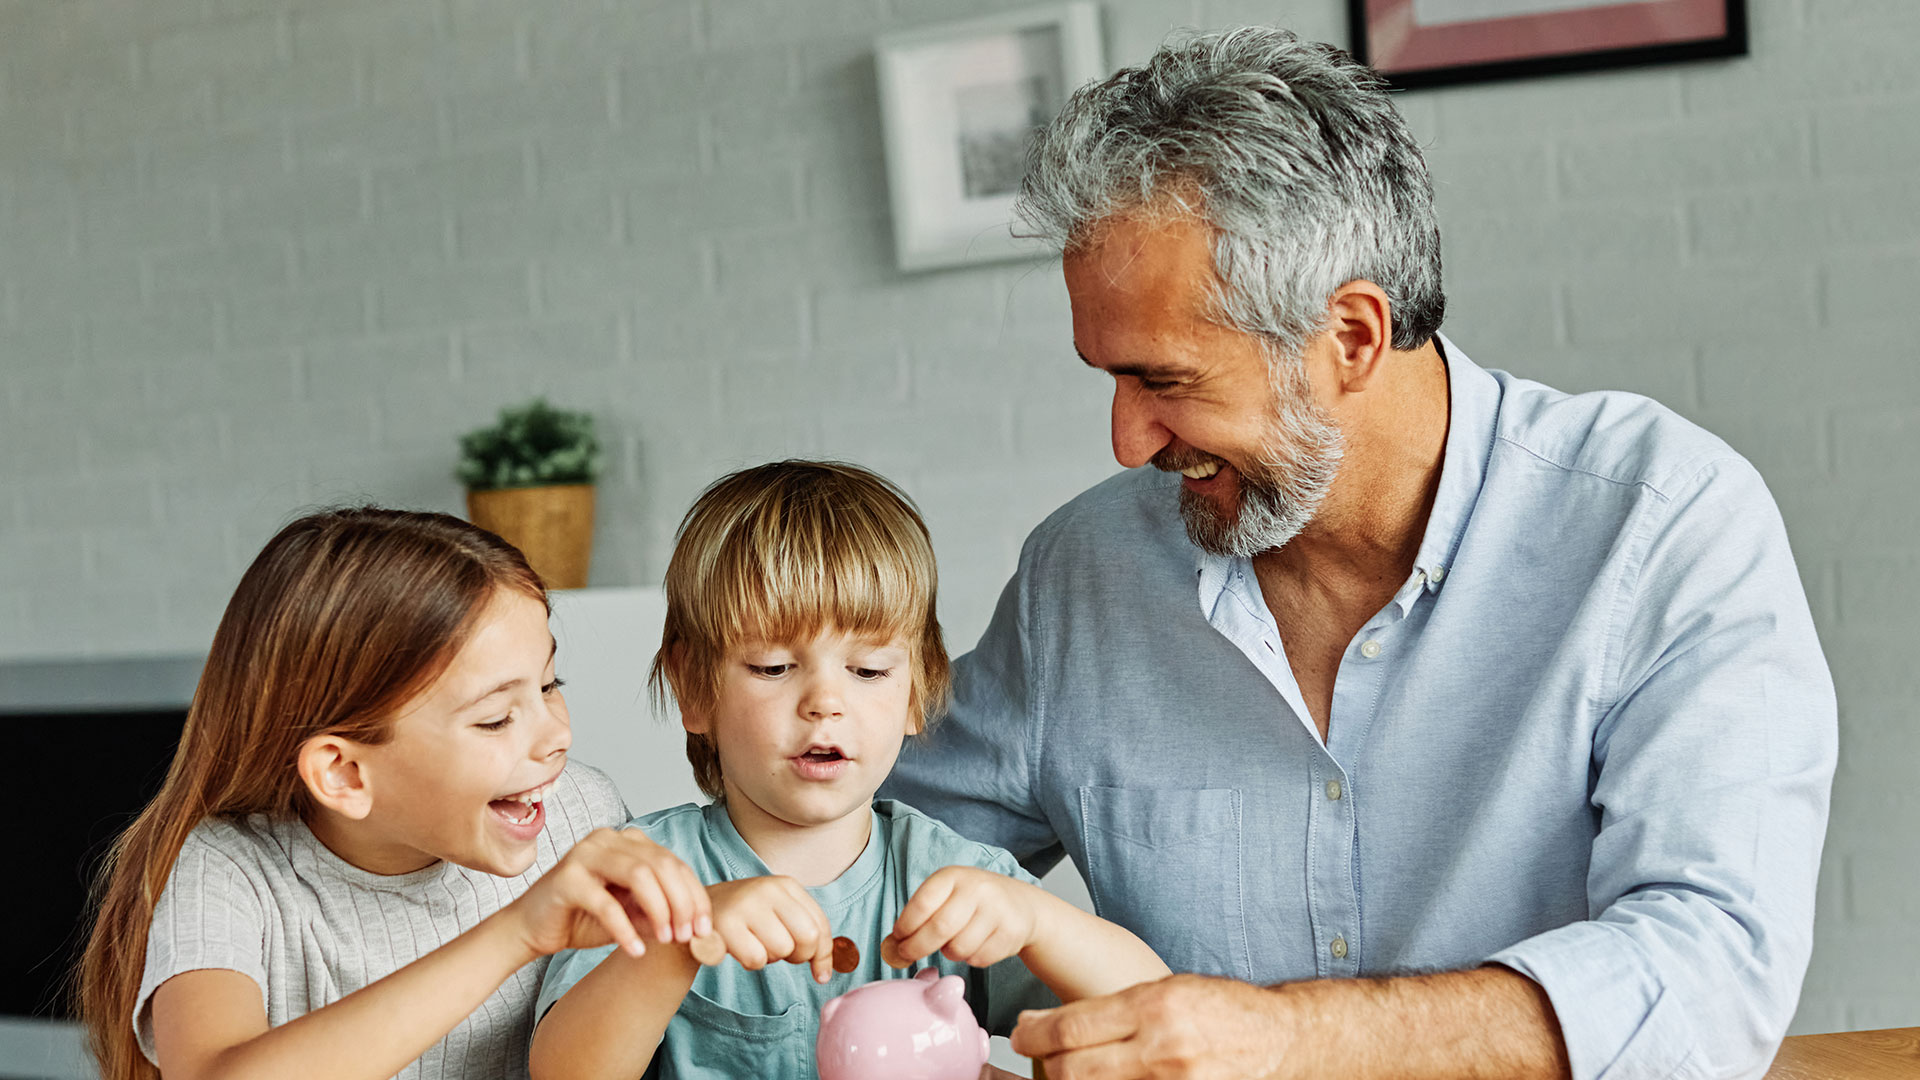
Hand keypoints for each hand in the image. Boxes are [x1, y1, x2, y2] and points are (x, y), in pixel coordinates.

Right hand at [502, 827, 711, 961]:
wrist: (529, 930)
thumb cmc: (582, 919)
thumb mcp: (630, 914)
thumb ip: (659, 911)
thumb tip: (698, 925)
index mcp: (627, 841)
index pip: (673, 863)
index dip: (694, 896)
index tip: (705, 929)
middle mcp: (608, 839)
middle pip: (661, 865)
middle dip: (682, 903)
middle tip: (689, 936)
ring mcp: (585, 854)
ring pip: (639, 875)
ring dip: (660, 911)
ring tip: (666, 940)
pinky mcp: (566, 878)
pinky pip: (606, 903)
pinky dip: (625, 930)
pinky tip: (636, 951)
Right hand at [706, 876, 836, 982]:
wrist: (694, 914)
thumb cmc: (746, 919)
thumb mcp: (779, 916)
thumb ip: (807, 935)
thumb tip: (825, 975)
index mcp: (786, 884)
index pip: (821, 925)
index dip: (824, 954)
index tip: (820, 973)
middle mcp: (768, 888)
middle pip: (807, 937)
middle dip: (800, 956)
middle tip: (783, 954)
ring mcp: (746, 904)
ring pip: (781, 950)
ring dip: (771, 958)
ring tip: (755, 944)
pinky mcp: (726, 924)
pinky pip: (756, 959)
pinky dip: (750, 962)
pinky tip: (739, 948)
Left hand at [887, 866, 1047, 968]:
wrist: (1022, 905)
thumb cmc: (972, 902)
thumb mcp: (946, 896)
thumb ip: (918, 917)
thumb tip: (889, 949)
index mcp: (954, 876)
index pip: (922, 903)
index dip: (905, 926)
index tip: (897, 938)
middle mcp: (977, 889)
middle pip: (938, 929)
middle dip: (916, 948)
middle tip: (907, 955)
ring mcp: (997, 911)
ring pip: (957, 949)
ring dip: (948, 953)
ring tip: (954, 941)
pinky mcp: (1011, 933)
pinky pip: (977, 959)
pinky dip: (970, 959)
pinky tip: (976, 944)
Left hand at [1009, 974, 1292, 1079]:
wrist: (1277, 1039)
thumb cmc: (1223, 1011)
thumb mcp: (1166, 990)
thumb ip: (1114, 1008)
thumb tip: (1054, 1022)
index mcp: (1154, 1007)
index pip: (1069, 1028)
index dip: (1032, 1034)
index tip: (1022, 1032)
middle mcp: (1160, 1049)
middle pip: (1071, 1068)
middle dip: (1044, 1061)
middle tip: (1036, 1050)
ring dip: (1070, 1078)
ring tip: (1068, 1067)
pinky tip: (1099, 1078)